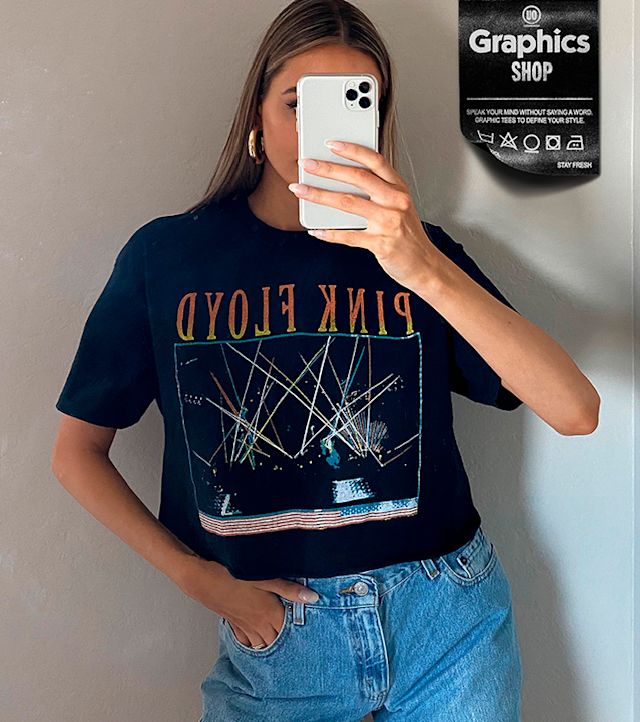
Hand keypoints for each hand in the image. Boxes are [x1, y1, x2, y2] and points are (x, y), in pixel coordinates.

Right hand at [175, 555, 318, 648]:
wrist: (201, 579)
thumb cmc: (234, 574)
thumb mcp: (265, 578)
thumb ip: (289, 590)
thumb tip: (314, 598)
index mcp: (270, 614)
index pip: (290, 632)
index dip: (300, 635)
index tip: (310, 636)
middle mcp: (258, 624)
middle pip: (277, 642)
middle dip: (287, 643)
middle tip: (298, 642)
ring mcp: (244, 626)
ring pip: (262, 644)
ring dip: (271, 644)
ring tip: (280, 643)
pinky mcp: (234, 623)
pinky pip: (246, 641)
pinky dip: (253, 643)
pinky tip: (257, 641)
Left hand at [289, 140, 442, 293]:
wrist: (424, 265)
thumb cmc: (408, 236)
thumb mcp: (399, 206)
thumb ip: (378, 192)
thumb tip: (342, 183)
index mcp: (399, 188)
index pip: (375, 161)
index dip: (352, 150)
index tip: (330, 144)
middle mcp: (395, 201)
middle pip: (357, 178)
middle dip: (327, 169)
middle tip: (306, 164)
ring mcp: (388, 222)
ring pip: (348, 203)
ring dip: (319, 195)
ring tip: (300, 190)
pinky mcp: (380, 244)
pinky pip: (348, 236)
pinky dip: (329, 233)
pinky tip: (315, 230)